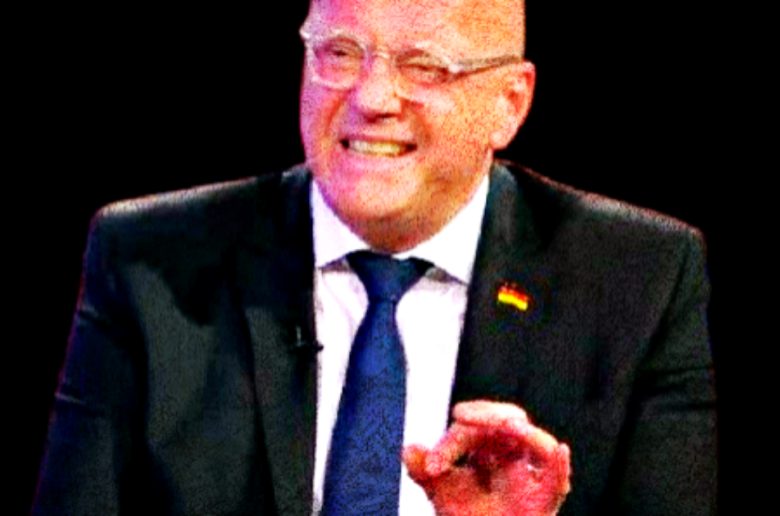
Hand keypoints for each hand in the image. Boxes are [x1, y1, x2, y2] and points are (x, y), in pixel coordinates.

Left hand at [404, 401, 570, 515]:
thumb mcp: (441, 492)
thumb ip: (425, 470)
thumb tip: (409, 450)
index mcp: (493, 450)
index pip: (476, 430)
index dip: (454, 441)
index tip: (433, 466)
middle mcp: (516, 460)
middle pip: (511, 421)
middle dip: (487, 415)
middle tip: (460, 414)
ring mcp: (533, 482)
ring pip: (538, 445)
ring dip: (524, 431)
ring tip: (509, 425)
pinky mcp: (543, 506)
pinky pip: (557, 482)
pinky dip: (560, 465)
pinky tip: (560, 448)